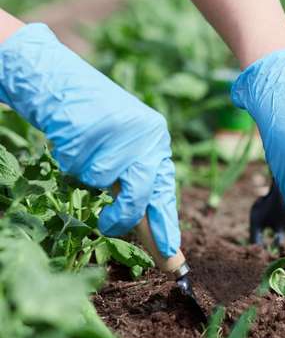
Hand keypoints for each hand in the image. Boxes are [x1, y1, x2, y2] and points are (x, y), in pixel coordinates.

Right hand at [0, 24, 179, 256]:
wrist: (61, 83)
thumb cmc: (93, 124)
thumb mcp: (124, 149)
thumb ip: (137, 181)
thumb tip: (147, 228)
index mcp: (158, 141)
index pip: (165, 191)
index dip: (166, 224)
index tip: (171, 254)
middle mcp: (149, 134)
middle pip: (141, 192)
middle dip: (123, 215)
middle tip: (108, 227)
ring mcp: (123, 130)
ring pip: (103, 179)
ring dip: (87, 174)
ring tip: (84, 149)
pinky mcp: (95, 125)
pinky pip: (79, 164)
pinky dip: (70, 159)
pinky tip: (72, 138)